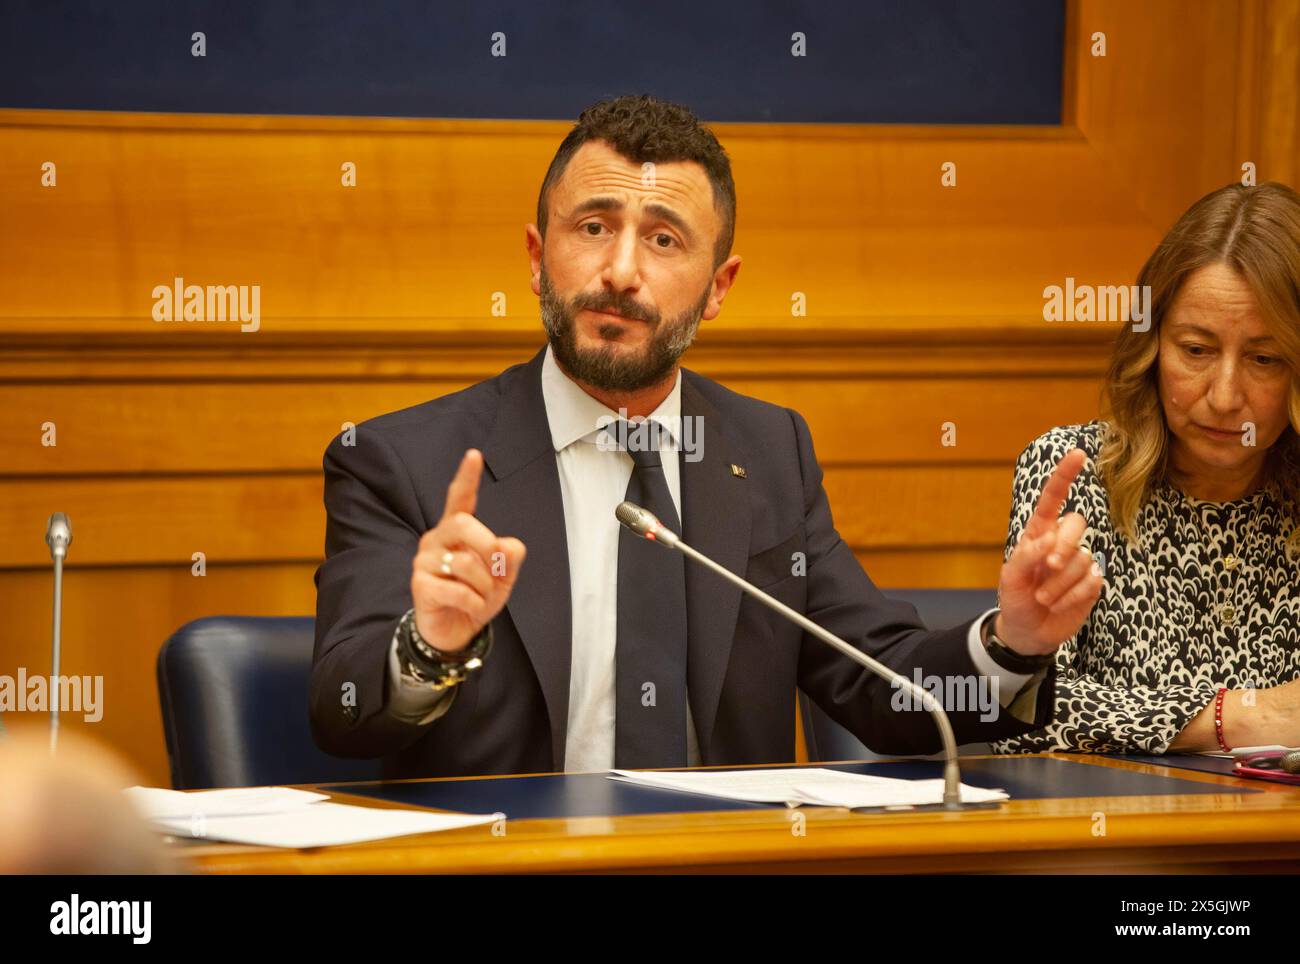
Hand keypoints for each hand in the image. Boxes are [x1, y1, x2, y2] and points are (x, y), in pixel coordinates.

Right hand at [410, 449, 525, 651]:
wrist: (455, 631)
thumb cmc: (477, 595)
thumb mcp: (503, 576)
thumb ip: (510, 556)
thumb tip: (507, 546)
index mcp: (457, 531)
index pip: (460, 498)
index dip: (467, 477)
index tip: (474, 454)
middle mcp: (437, 539)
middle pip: (464, 523)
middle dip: (489, 548)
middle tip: (497, 572)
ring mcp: (424, 560)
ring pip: (464, 562)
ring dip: (485, 586)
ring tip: (482, 597)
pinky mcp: (420, 584)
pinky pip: (457, 589)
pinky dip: (474, 603)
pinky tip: (471, 608)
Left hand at [995, 448, 1102, 655]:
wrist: (1027, 632)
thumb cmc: (1015, 599)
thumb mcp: (1011, 578)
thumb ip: (1027, 556)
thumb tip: (1048, 540)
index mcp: (1038, 533)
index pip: (1052, 500)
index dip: (1064, 476)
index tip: (1077, 453)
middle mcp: (1061, 542)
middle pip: (1077, 524)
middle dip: (1064, 546)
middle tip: (1048, 566)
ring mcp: (1079, 562)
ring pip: (1083, 559)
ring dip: (1060, 583)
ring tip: (1044, 598)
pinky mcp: (1092, 583)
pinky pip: (1092, 582)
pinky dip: (1072, 596)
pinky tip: (1059, 605)